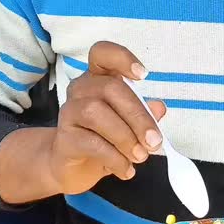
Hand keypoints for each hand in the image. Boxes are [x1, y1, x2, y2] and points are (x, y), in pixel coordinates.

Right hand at [44, 41, 165, 194]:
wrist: (73, 167)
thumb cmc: (105, 138)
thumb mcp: (130, 126)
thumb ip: (144, 114)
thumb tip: (159, 108)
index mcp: (99, 78)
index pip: (102, 53)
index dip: (121, 57)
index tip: (143, 75)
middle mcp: (82, 89)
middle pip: (109, 87)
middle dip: (137, 115)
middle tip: (154, 141)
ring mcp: (69, 112)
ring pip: (96, 112)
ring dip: (125, 136)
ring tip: (140, 156)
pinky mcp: (64, 138)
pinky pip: (91, 142)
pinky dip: (114, 158)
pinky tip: (126, 170)